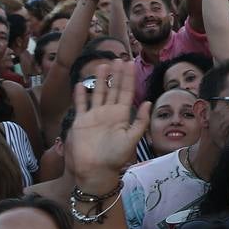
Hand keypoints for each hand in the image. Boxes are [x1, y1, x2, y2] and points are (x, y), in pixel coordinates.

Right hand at [64, 61, 150, 187]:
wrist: (95, 170)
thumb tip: (148, 101)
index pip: (125, 92)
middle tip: (117, 58)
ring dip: (99, 80)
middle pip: (112, 89)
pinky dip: (80, 94)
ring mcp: (94, 116)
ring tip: (102, 65)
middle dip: (115, 74)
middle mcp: (108, 113)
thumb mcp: (132, 139)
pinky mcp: (81, 122)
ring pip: (97, 93)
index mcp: (121, 116)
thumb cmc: (115, 158)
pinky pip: (80, 105)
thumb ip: (140, 121)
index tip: (129, 63)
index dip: (128, 78)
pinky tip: (80, 83)